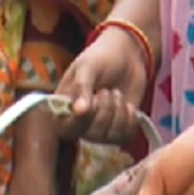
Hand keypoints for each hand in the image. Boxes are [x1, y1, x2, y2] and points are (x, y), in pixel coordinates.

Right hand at [54, 27, 149, 142]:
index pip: (67, 129)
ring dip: (119, 113)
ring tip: (116, 94)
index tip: (94, 98)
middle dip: (105, 110)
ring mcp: (99, 129)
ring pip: (110, 138)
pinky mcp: (118, 130)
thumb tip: (78, 111)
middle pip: (91, 135)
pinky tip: (127, 105)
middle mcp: (78, 123)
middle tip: (106, 90)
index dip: (82, 119)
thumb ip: (81, 88)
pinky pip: (125, 137)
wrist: (126, 56)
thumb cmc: (100, 58)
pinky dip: (130, 119)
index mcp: (63, 108)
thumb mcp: (87, 67)